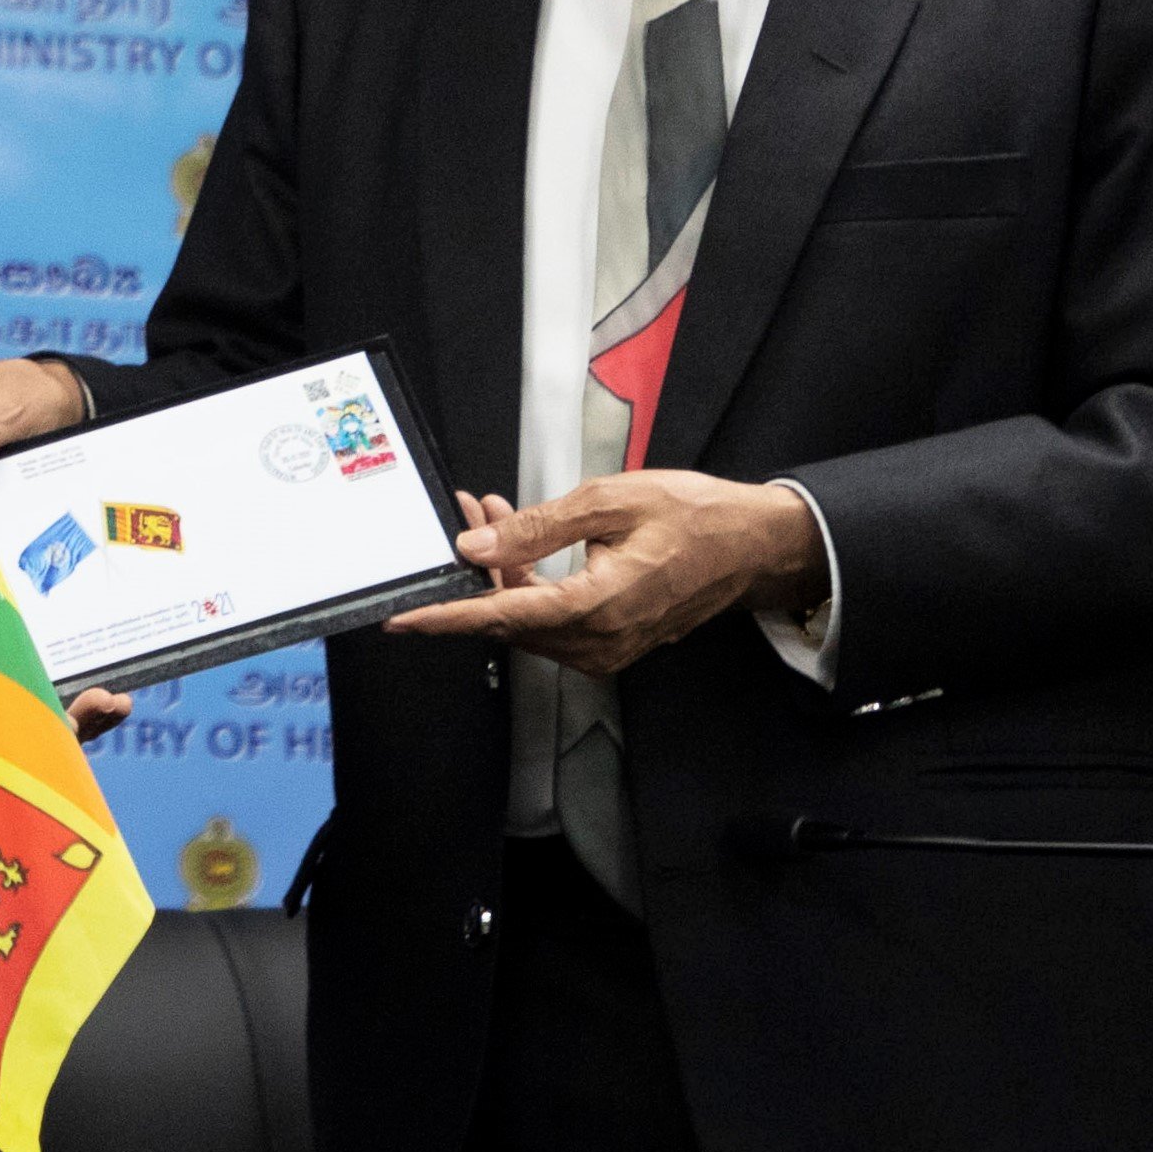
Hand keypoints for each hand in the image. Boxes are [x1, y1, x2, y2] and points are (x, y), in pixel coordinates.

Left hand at [382, 475, 822, 675]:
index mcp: (595, 609)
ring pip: (527, 619)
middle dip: (475, 570)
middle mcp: (597, 642)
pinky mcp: (611, 644)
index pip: (500, 618)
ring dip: (501, 573)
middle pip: (508, 618)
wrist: (753, 545)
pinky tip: (522, 543)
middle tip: (465, 512)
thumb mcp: (609, 502)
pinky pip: (552, 621)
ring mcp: (606, 649)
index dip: (444, 618)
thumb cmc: (694, 516)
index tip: (398, 620)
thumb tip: (474, 547)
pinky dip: (528, 584)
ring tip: (491, 514)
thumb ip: (535, 528)